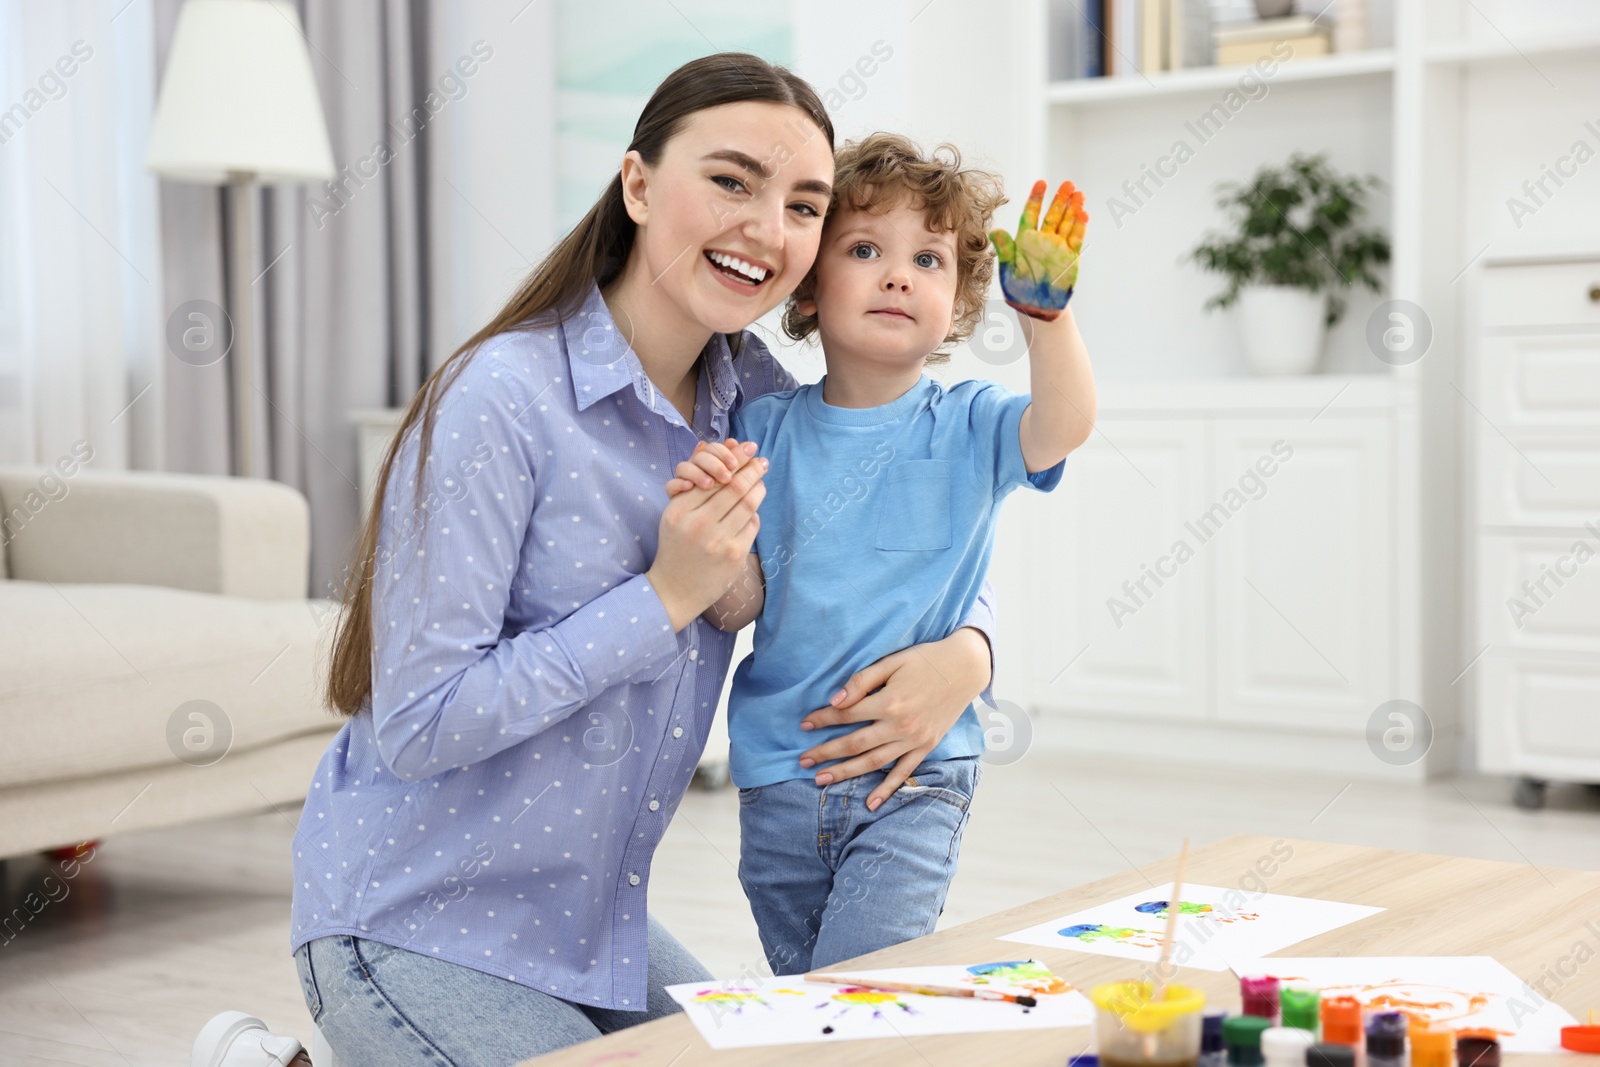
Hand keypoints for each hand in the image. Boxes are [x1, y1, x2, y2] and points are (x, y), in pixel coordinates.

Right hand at [647, 446, 767, 629]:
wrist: (675, 589)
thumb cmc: (676, 546)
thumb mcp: (674, 514)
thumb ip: (689, 484)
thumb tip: (706, 446)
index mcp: (679, 510)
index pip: (713, 476)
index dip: (734, 460)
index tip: (747, 449)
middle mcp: (698, 524)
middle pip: (735, 486)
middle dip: (752, 469)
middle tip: (762, 461)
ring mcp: (718, 541)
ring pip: (748, 503)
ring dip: (759, 488)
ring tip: (762, 481)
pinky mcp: (735, 555)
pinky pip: (752, 524)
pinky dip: (754, 514)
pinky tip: (752, 510)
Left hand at [796, 627, 990, 810]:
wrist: (965, 667)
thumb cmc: (925, 660)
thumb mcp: (892, 662)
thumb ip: (862, 681)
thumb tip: (835, 700)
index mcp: (889, 702)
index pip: (846, 715)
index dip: (822, 719)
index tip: (804, 724)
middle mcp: (900, 725)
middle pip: (854, 743)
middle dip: (826, 753)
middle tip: (803, 761)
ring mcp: (914, 740)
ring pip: (873, 762)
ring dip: (846, 772)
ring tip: (821, 780)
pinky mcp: (926, 747)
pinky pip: (903, 772)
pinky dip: (887, 789)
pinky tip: (870, 802)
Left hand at [989, 179, 1087, 321]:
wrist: (1036, 308)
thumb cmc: (1018, 290)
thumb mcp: (1008, 270)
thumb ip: (1005, 249)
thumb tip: (994, 231)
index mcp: (1025, 240)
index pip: (1031, 214)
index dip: (1036, 198)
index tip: (1042, 182)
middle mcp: (1042, 240)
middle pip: (1053, 215)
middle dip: (1060, 199)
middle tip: (1068, 184)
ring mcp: (1058, 247)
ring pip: (1067, 223)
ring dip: (1073, 209)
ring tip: (1079, 194)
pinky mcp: (1070, 257)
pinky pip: (1076, 239)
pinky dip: (1080, 227)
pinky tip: (1084, 214)